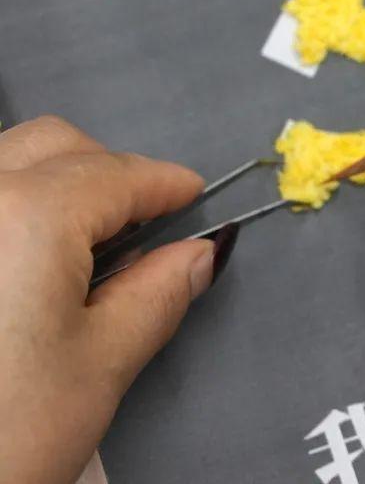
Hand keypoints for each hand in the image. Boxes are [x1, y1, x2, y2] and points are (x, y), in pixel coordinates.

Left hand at [0, 116, 220, 483]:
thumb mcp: (98, 367)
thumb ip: (158, 293)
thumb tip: (197, 254)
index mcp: (26, 218)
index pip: (115, 175)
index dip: (165, 184)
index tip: (192, 195)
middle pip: (54, 146)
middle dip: (108, 172)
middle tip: (143, 224)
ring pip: (4, 160)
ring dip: (53, 182)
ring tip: (82, 248)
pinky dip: (10, 206)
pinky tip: (25, 263)